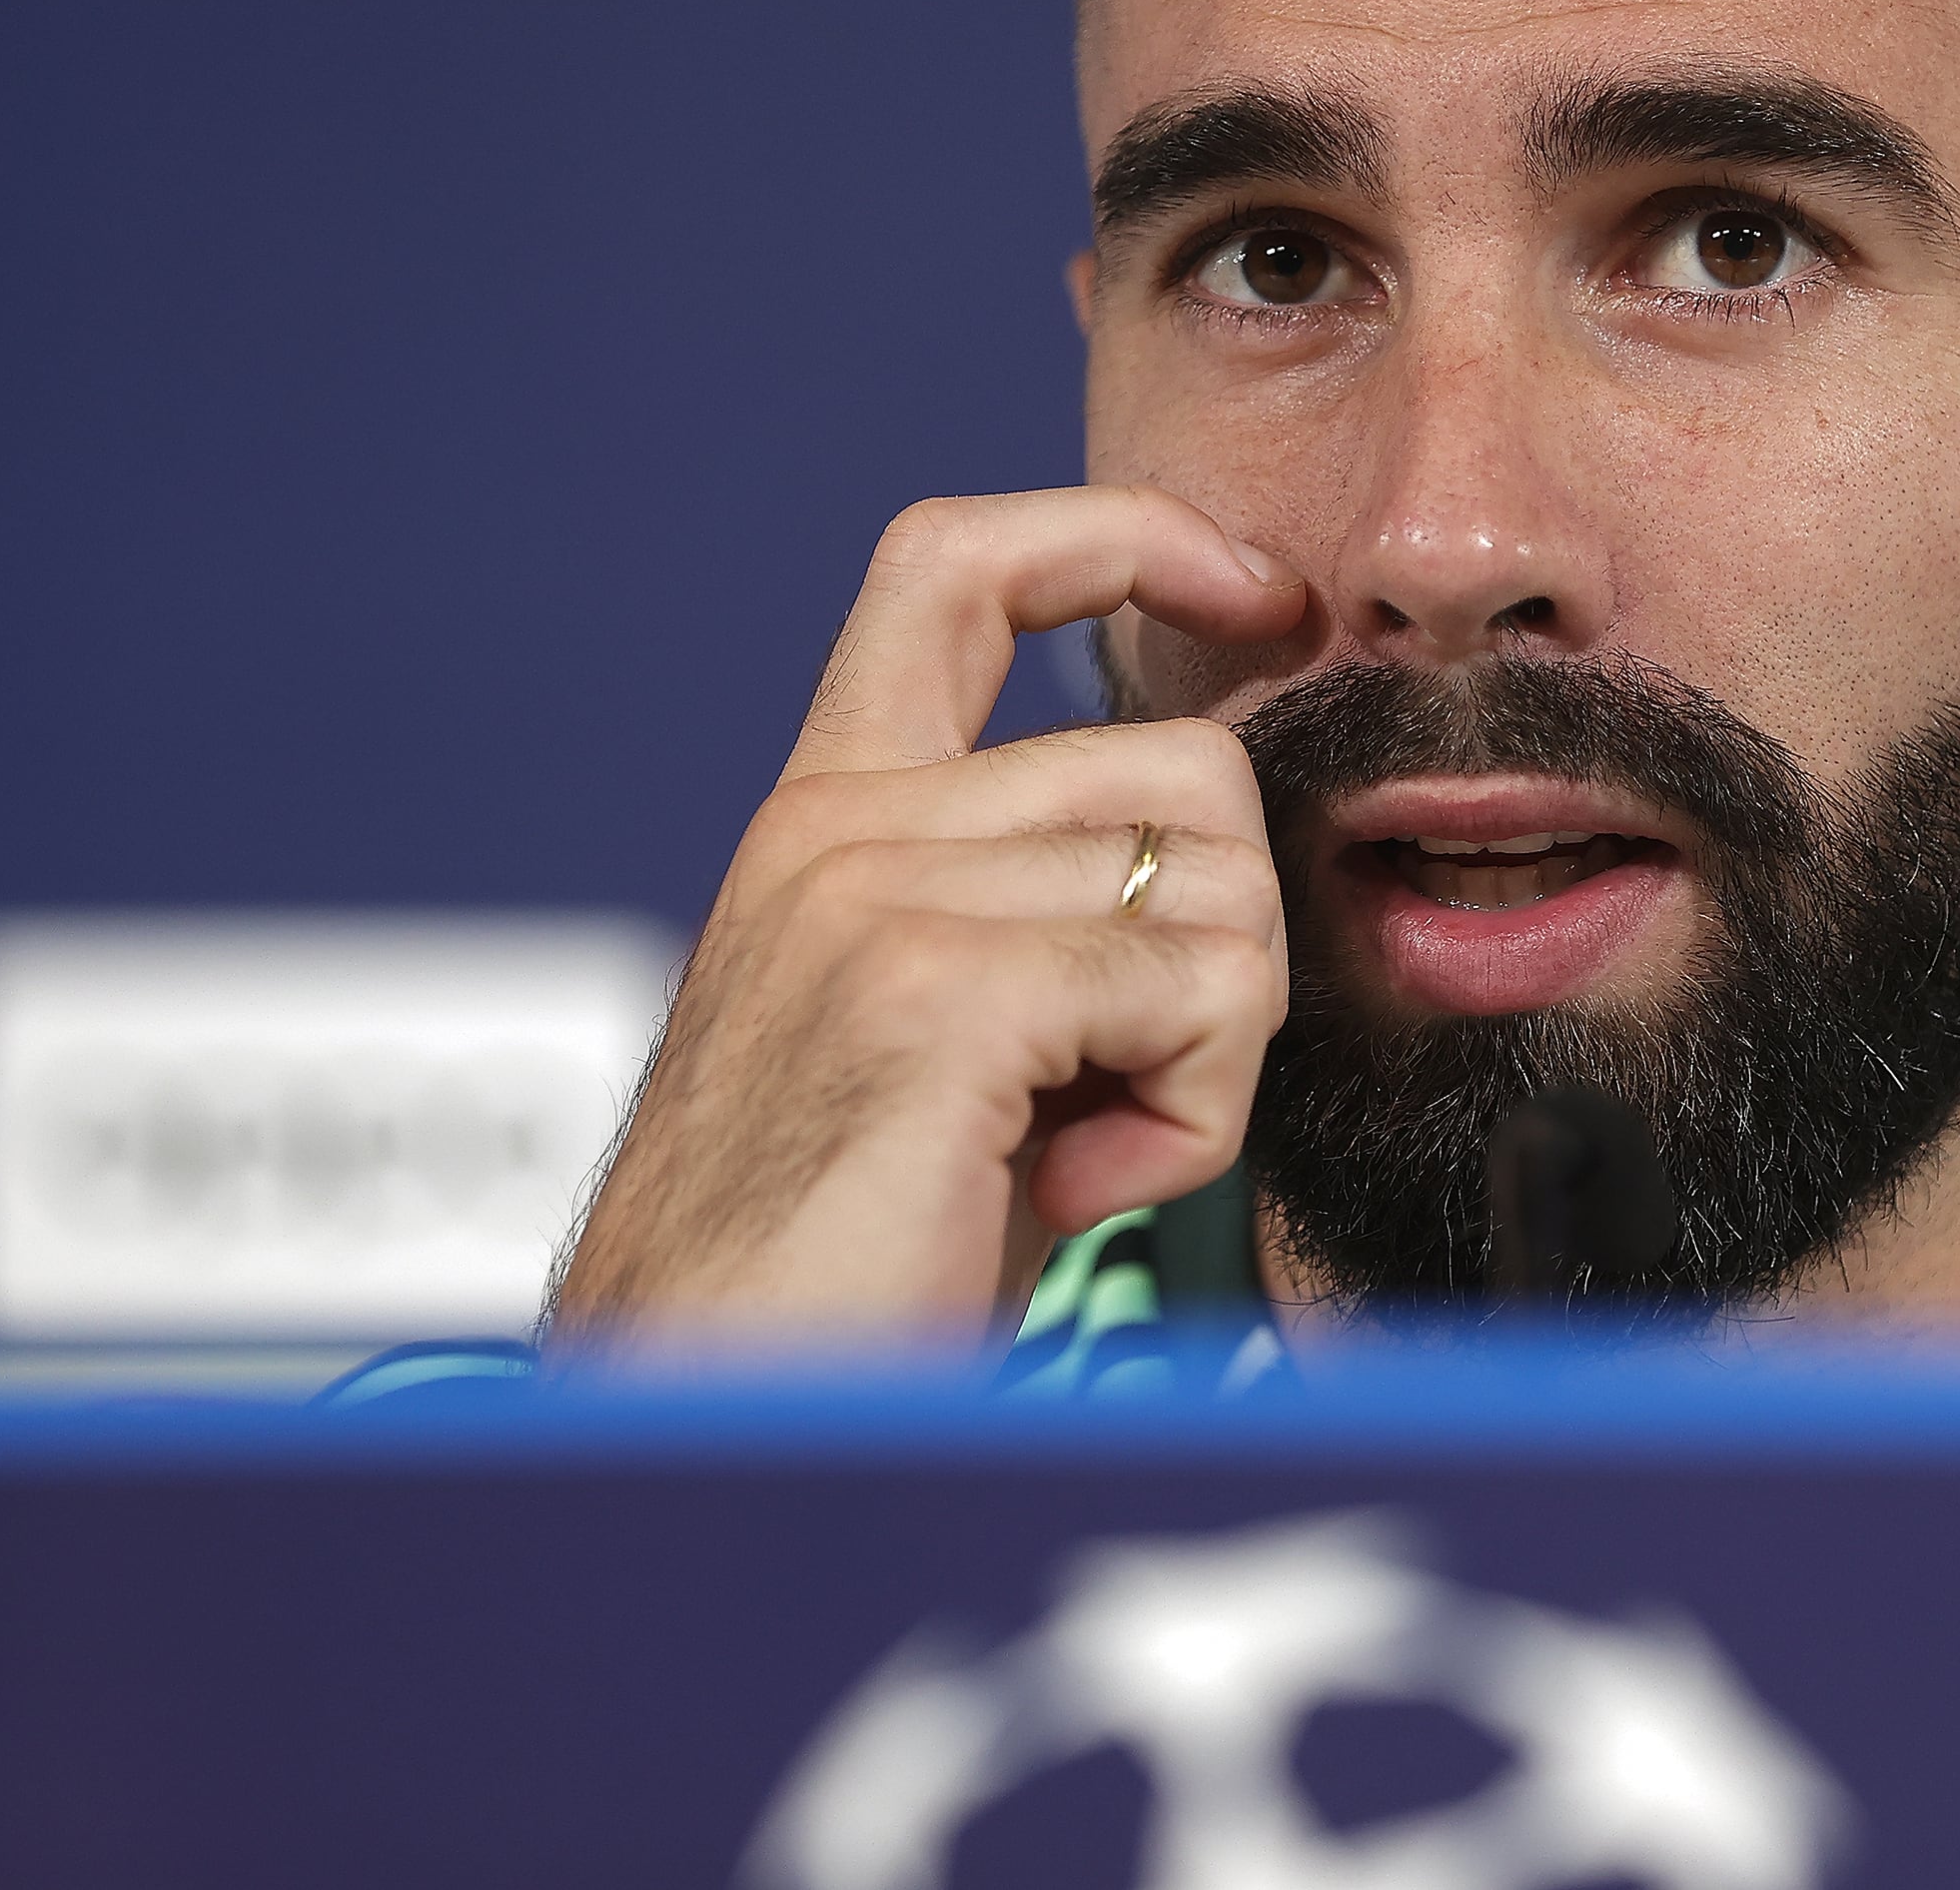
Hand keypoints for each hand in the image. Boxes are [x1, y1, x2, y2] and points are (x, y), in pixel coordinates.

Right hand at [548, 486, 1305, 1350]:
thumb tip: (1216, 850)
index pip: (957, 565)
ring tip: (1074, 1154)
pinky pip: (1198, 995)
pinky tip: (1076, 1189)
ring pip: (1218, 890)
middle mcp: (839, 825)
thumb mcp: (933, 1046)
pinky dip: (1188, 1120)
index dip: (1126, 535)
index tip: (1253, 592)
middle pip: (1186, 767)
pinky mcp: (935, 990)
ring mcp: (875, 893)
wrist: (706, 1422)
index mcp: (827, 817)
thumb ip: (1028, 917)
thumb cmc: (836, 1273)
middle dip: (1221, 949)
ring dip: (1206, 1054)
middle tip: (1117, 1094)